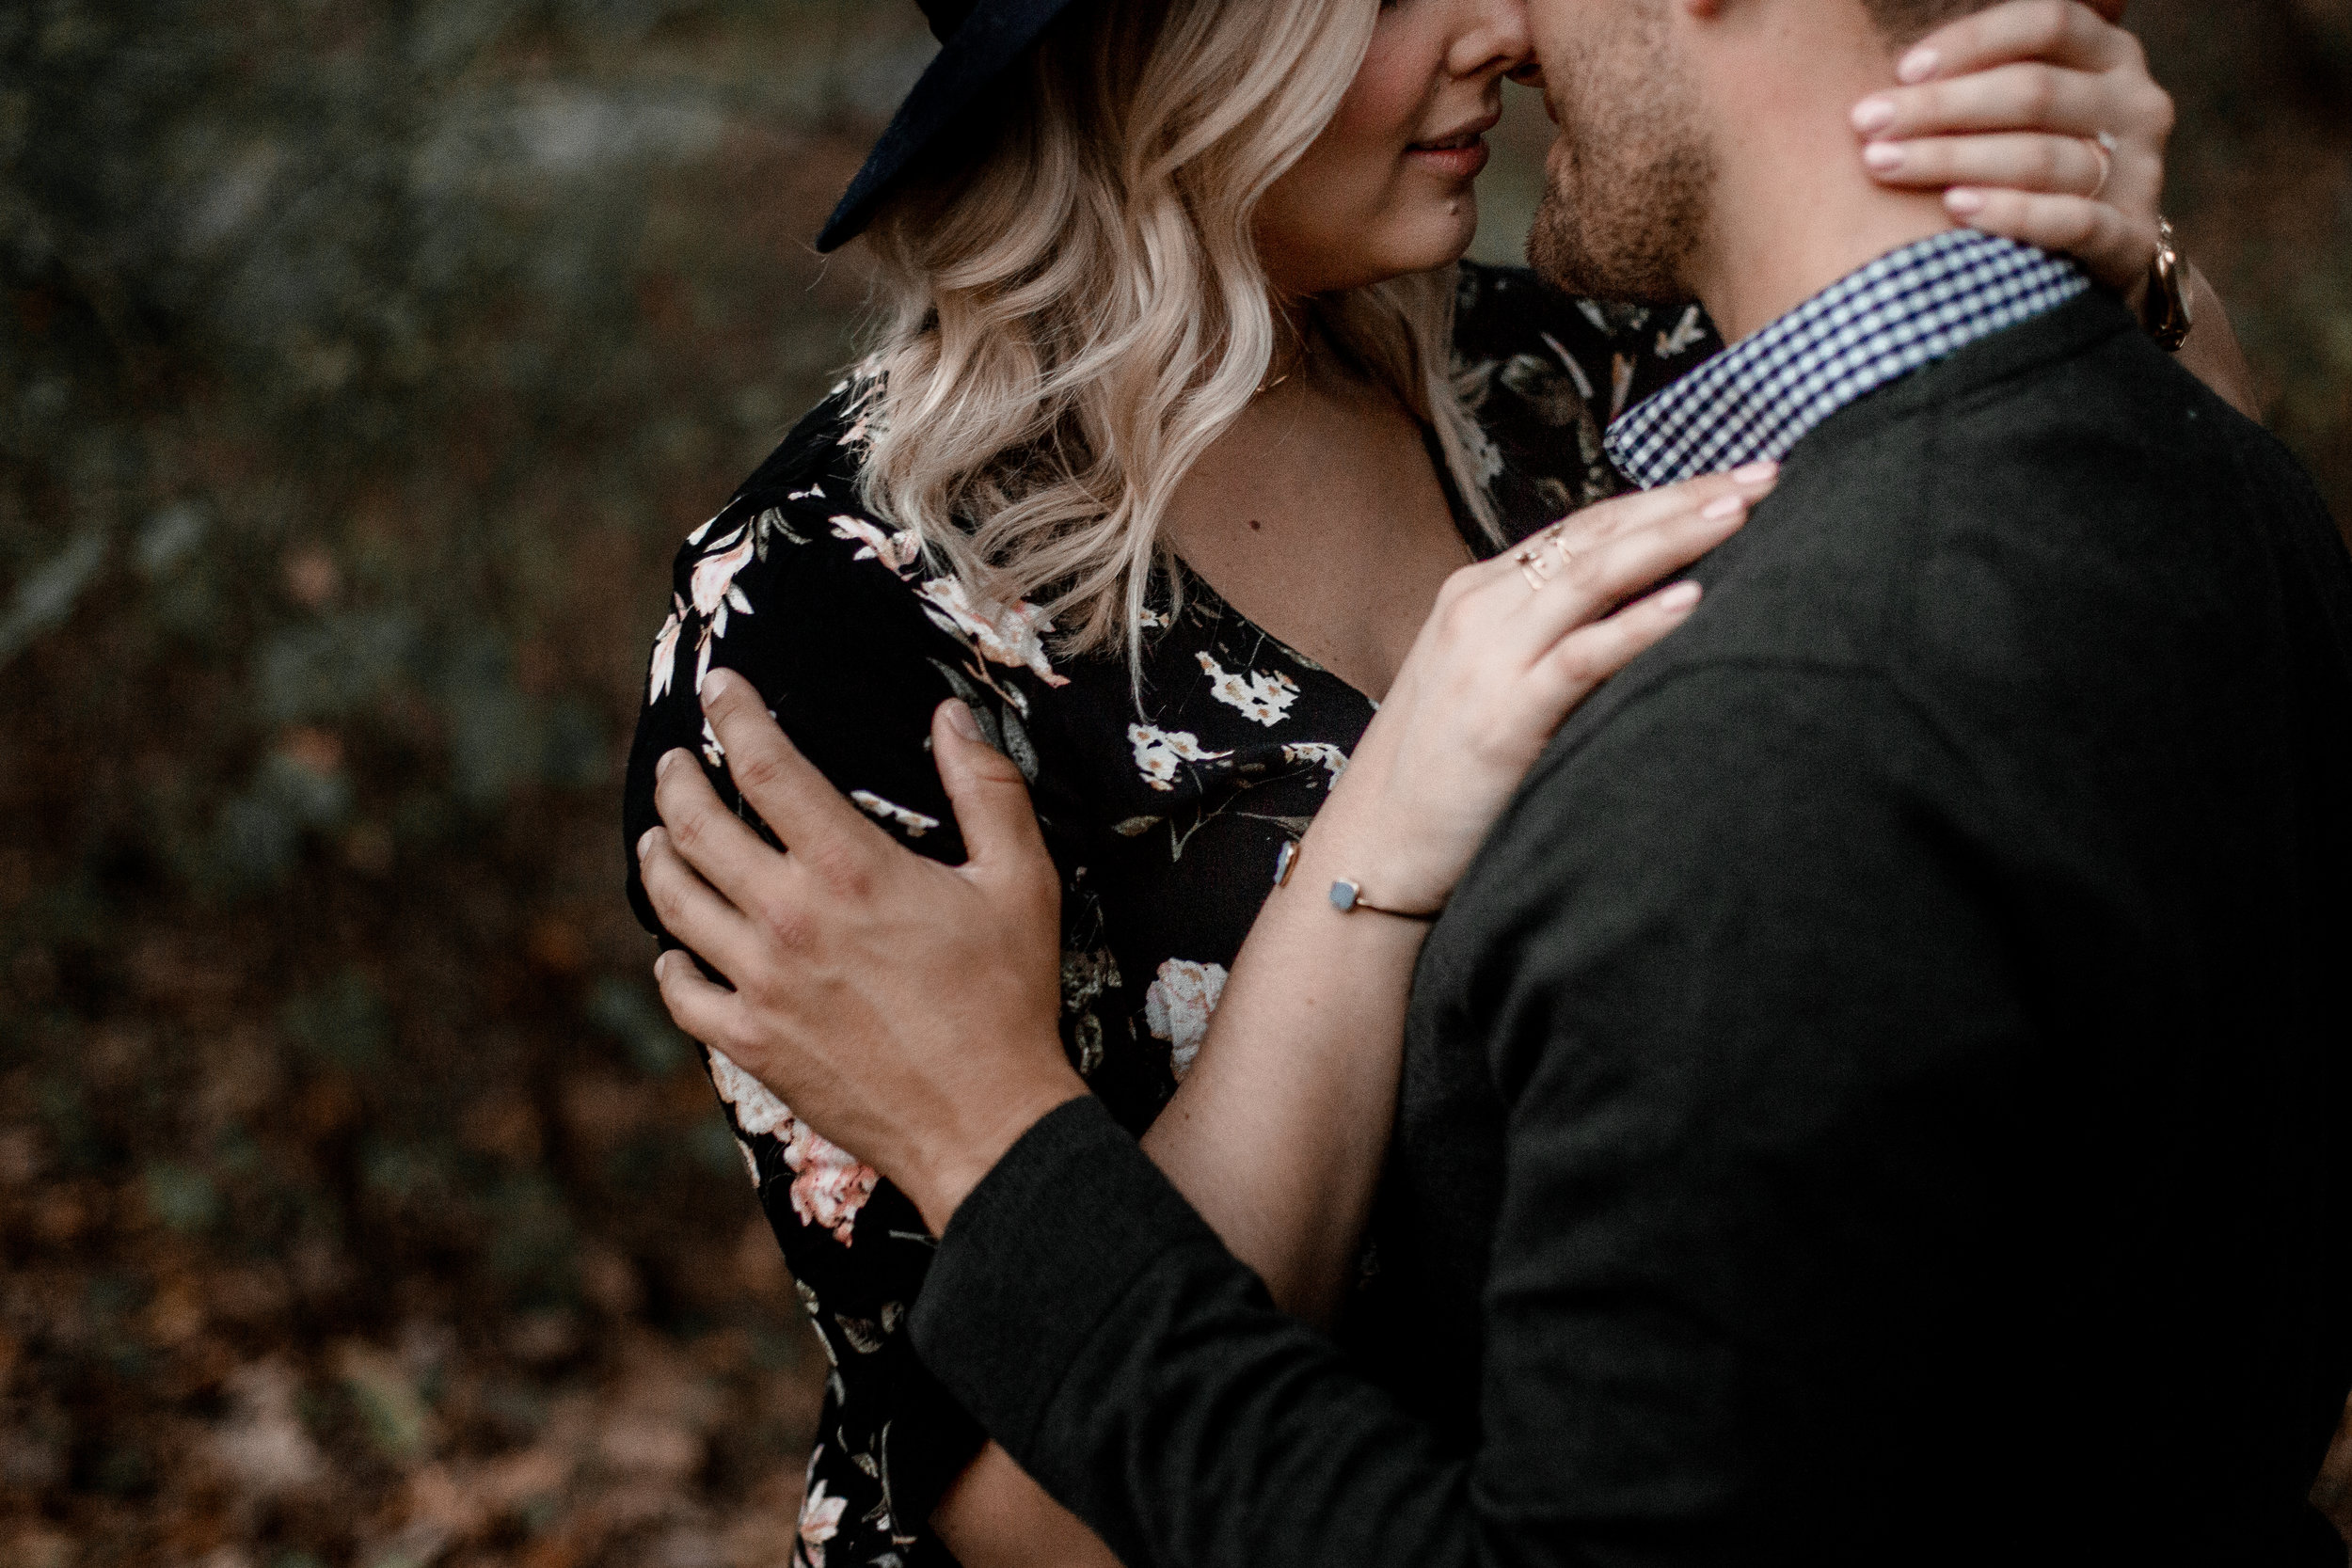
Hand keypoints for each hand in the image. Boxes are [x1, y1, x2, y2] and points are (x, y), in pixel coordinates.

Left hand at [639, 671, 1081, 1233]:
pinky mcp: (750, 1045)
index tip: (719, 687)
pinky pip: (683, 994)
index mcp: (851, 868)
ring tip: (658, 836)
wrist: (987, 1123)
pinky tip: (674, 952)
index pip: (767, 766)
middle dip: (676, 781)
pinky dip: (669, 966)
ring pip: (674, 904)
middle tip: (676, 761)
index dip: (735, 714)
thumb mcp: (1021, 881)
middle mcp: (789, 918)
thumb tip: (950, 717)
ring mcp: (760, 985)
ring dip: (658, 858)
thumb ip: (986, 789)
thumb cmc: (1010, 999)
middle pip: (696, 828)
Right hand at [1305, 462, 1773, 913]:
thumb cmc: (1442, 777)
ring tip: (1741, 510)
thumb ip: (1545, 642)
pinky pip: (1579, 656)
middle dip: (1684, 499)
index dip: (1662, 499)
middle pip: (1596, 534)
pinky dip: (1636, 626)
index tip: (1734, 480)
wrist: (1375, 849)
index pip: (1583, 528)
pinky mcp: (1502, 716)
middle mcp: (1479, 610)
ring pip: (1591, 575)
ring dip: (1673, 538)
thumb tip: (1644, 617)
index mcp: (1477, 597)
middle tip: (1763, 473)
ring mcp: (1487, 659)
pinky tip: (1688, 601)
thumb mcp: (1488, 685)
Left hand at [1850, 0, 2174, 295]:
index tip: (1901, 71)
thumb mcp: (2016, 108)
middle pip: (2033, 92)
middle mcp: (2133, 104)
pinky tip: (1954, 209)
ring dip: (1953, 159)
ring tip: (1884, 164)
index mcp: (2108, 55)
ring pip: (2042, 156)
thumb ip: (1982, 73)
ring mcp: (2139, 172)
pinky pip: (2072, 221)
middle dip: (1939, 107)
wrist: (2085, 263)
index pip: (2048, 24)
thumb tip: (1900, 65)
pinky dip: (2011, 213)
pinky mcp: (2130, 238)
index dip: (1972, 41)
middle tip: (1865, 125)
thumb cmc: (2022, 164)